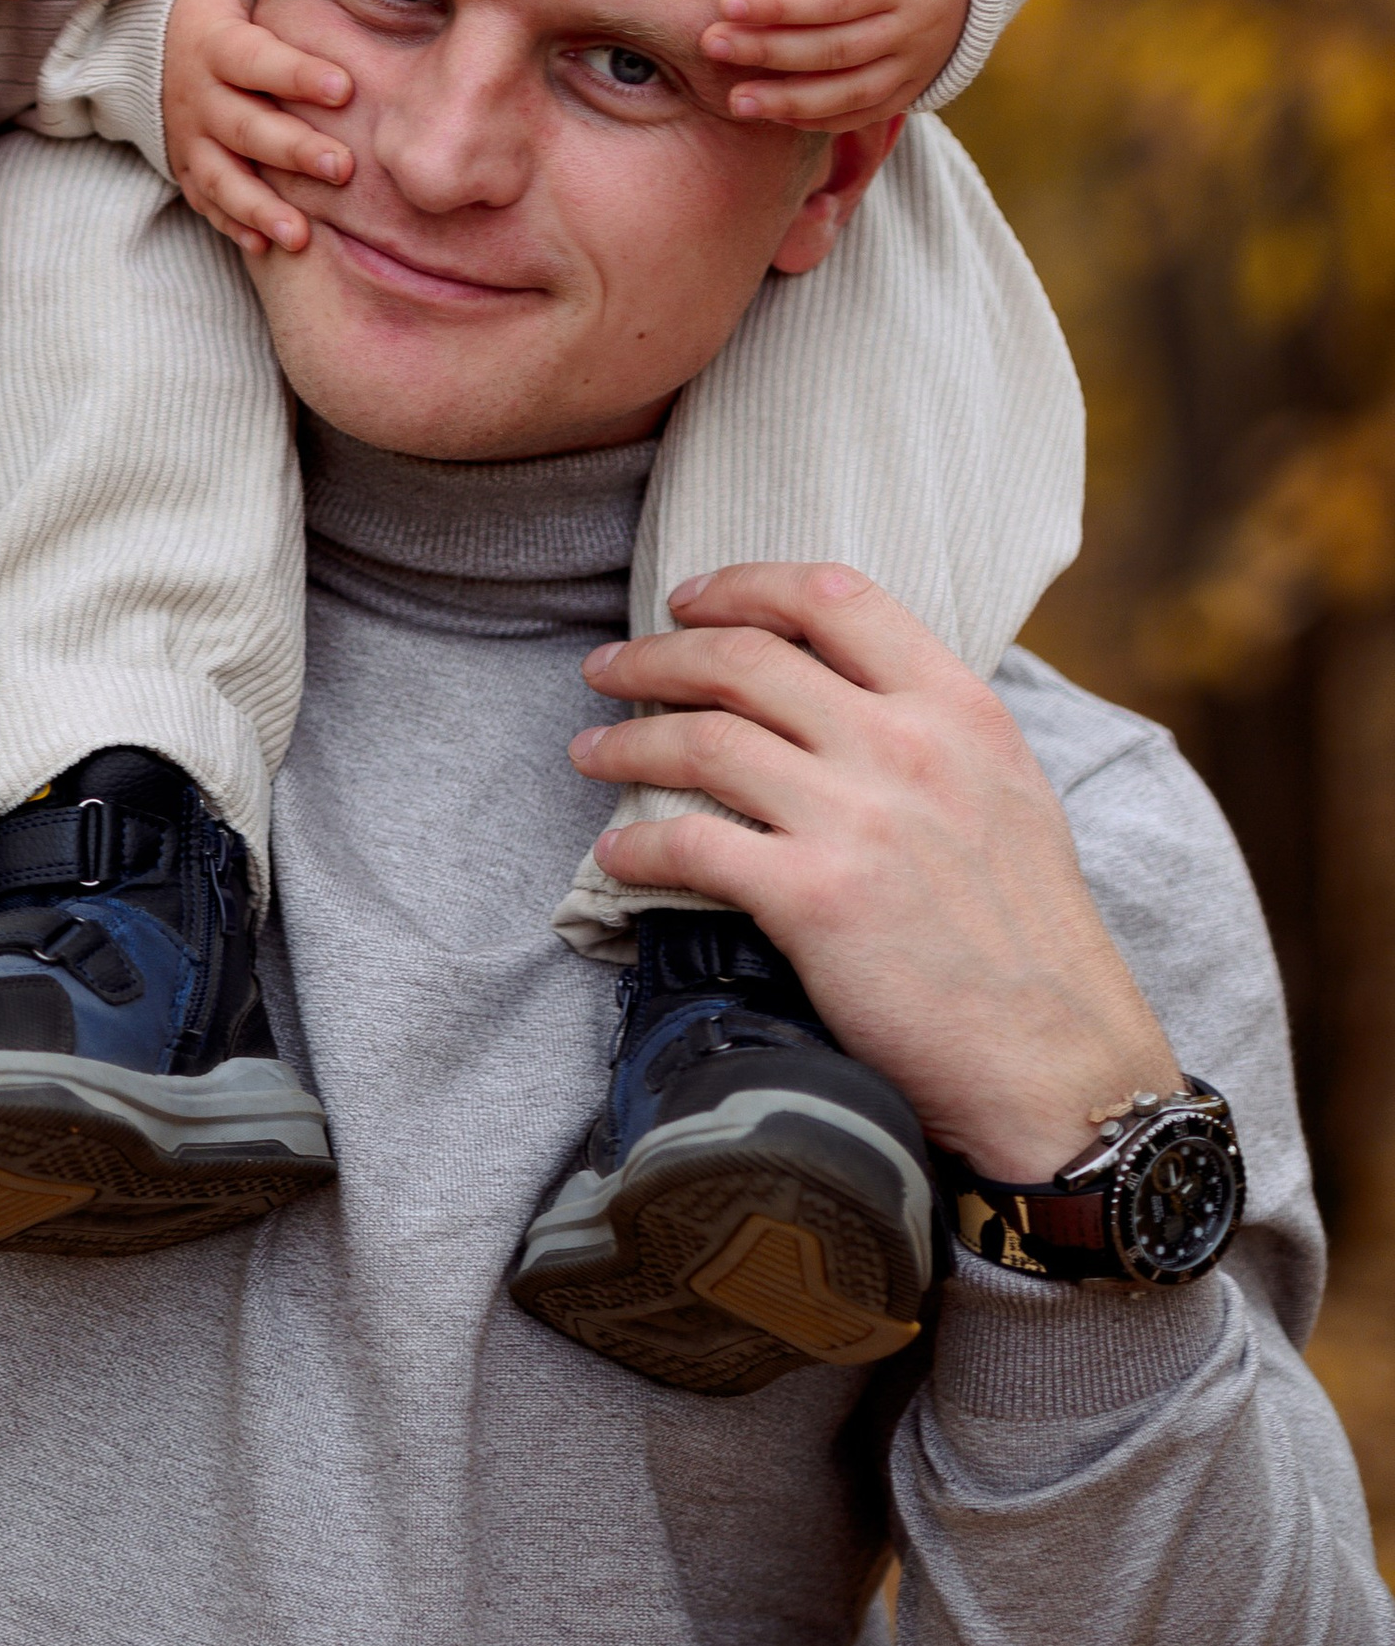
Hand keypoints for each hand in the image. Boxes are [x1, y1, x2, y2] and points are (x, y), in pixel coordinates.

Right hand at [159, 0, 353, 257]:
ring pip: (225, 179)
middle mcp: (200, 98)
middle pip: (248, 128)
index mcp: (216, 44)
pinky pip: (209, 205)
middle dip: (293, 150)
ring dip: (261, 208)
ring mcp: (192, 141)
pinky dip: (235, 228)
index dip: (297, 73)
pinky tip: (268, 251)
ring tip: (300, 235)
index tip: (343, 87)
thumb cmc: (206, 7)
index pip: (257, 60)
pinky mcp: (189, 172)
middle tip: (342, 168)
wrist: (141, 53)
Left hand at [572, 563, 1179, 1181]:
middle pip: (746, 658)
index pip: (833, 595)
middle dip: (656, 654)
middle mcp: (905, 746)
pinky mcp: (813, 898)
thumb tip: (837, 687)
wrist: (1057, 1059)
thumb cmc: (1030, 934)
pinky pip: (690, 845)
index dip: (744, 586)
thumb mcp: (1007, 789)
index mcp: (957, 708)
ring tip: (588, 751)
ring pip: (702, 739)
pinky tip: (613, 851)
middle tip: (607, 667)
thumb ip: (930, 727)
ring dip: (625, 739)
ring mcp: (857, 819)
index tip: (690, 600)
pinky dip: (635, 844)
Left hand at [701, 0, 969, 126]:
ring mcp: (916, 61)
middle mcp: (915, 25)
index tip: (726, 2)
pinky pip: (864, 112)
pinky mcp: (910, 84)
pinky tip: (772, 114)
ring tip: (735, 100)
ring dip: (790, 102)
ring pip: (850, 93)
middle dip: (769, 51)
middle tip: (711, 44)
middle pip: (834, 49)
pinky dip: (819, 120)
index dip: (780, 4)